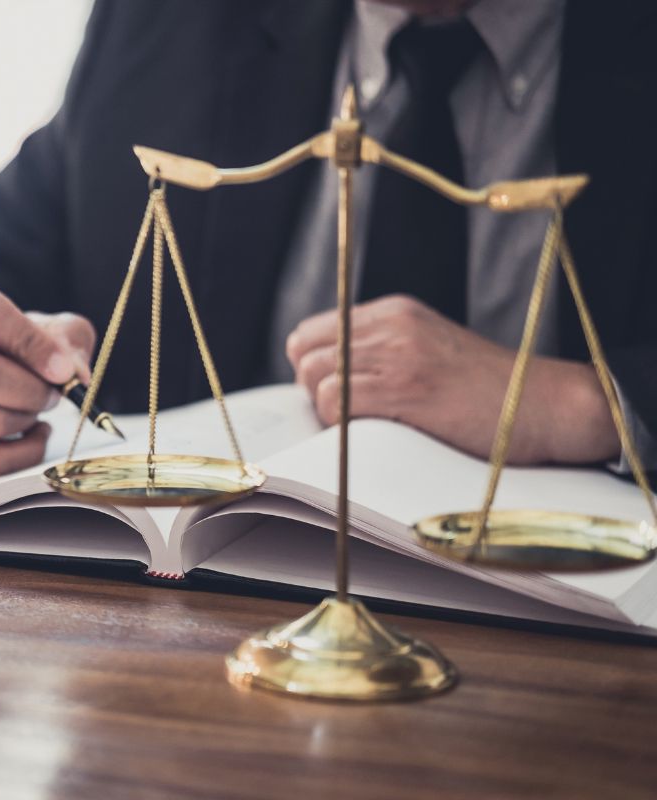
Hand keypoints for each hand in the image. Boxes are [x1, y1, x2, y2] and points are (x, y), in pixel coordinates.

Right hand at [0, 284, 94, 476]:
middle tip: (54, 394)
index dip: (32, 343)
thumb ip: (64, 338)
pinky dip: (23, 453)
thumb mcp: (35, 326)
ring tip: (36, 409)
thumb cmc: (2, 348)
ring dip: (27, 420)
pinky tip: (33, 435)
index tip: (63, 369)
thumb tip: (76, 375)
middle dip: (33, 390)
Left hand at [285, 294, 619, 464]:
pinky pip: (335, 400)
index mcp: (395, 312)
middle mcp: (392, 324)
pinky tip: (368, 433)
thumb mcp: (432, 352)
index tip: (332, 395)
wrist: (549, 405)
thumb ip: (384, 354)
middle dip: (311, 389)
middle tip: (342, 416)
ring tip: (359, 427)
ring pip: (315, 375)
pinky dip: (337, 423)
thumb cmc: (491, 393)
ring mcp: (398, 352)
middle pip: (304, 351)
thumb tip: (324, 382)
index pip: (311, 332)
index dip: (312, 368)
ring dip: (325, 409)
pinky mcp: (406, 386)